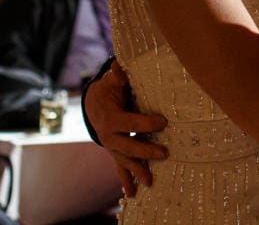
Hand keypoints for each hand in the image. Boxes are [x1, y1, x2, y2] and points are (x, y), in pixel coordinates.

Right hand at [85, 60, 168, 196]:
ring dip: (138, 170)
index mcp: (111, 118)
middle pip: (128, 145)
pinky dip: (126, 181)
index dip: (147, 122)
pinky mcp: (114, 152)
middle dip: (146, 151)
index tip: (164, 121)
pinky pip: (120, 168)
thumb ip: (117, 76)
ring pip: (125, 160)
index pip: (130, 121)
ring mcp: (111, 147)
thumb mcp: (111, 82)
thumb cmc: (108, 90)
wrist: (93, 105)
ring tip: (151, 182)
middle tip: (165, 153)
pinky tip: (133, 194)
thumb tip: (118, 65)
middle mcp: (109, 135)